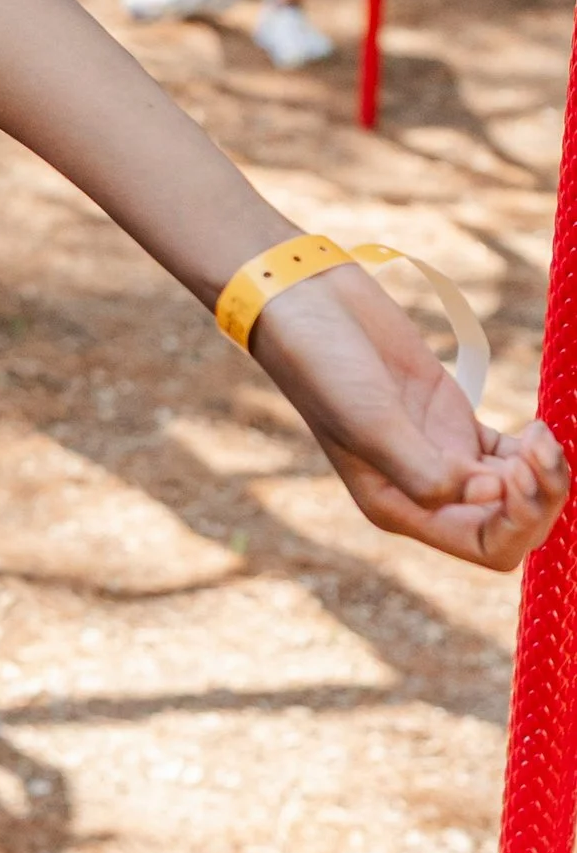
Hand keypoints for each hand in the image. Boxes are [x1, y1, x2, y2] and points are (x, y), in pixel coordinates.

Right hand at [250, 266, 566, 571]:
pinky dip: (534, 449)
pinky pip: (511, 456)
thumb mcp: (370, 424)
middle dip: (539, 498)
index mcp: (400, 508)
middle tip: (537, 448)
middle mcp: (423, 491)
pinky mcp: (451, 422)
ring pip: (515, 490)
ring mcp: (441, 455)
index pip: (486, 547)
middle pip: (508, 524)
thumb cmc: (326, 367)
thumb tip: (490, 495)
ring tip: (540, 435)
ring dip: (543, 473)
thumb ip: (424, 472)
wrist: (309, 305)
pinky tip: (536, 427)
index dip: (516, 520)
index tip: (515, 471)